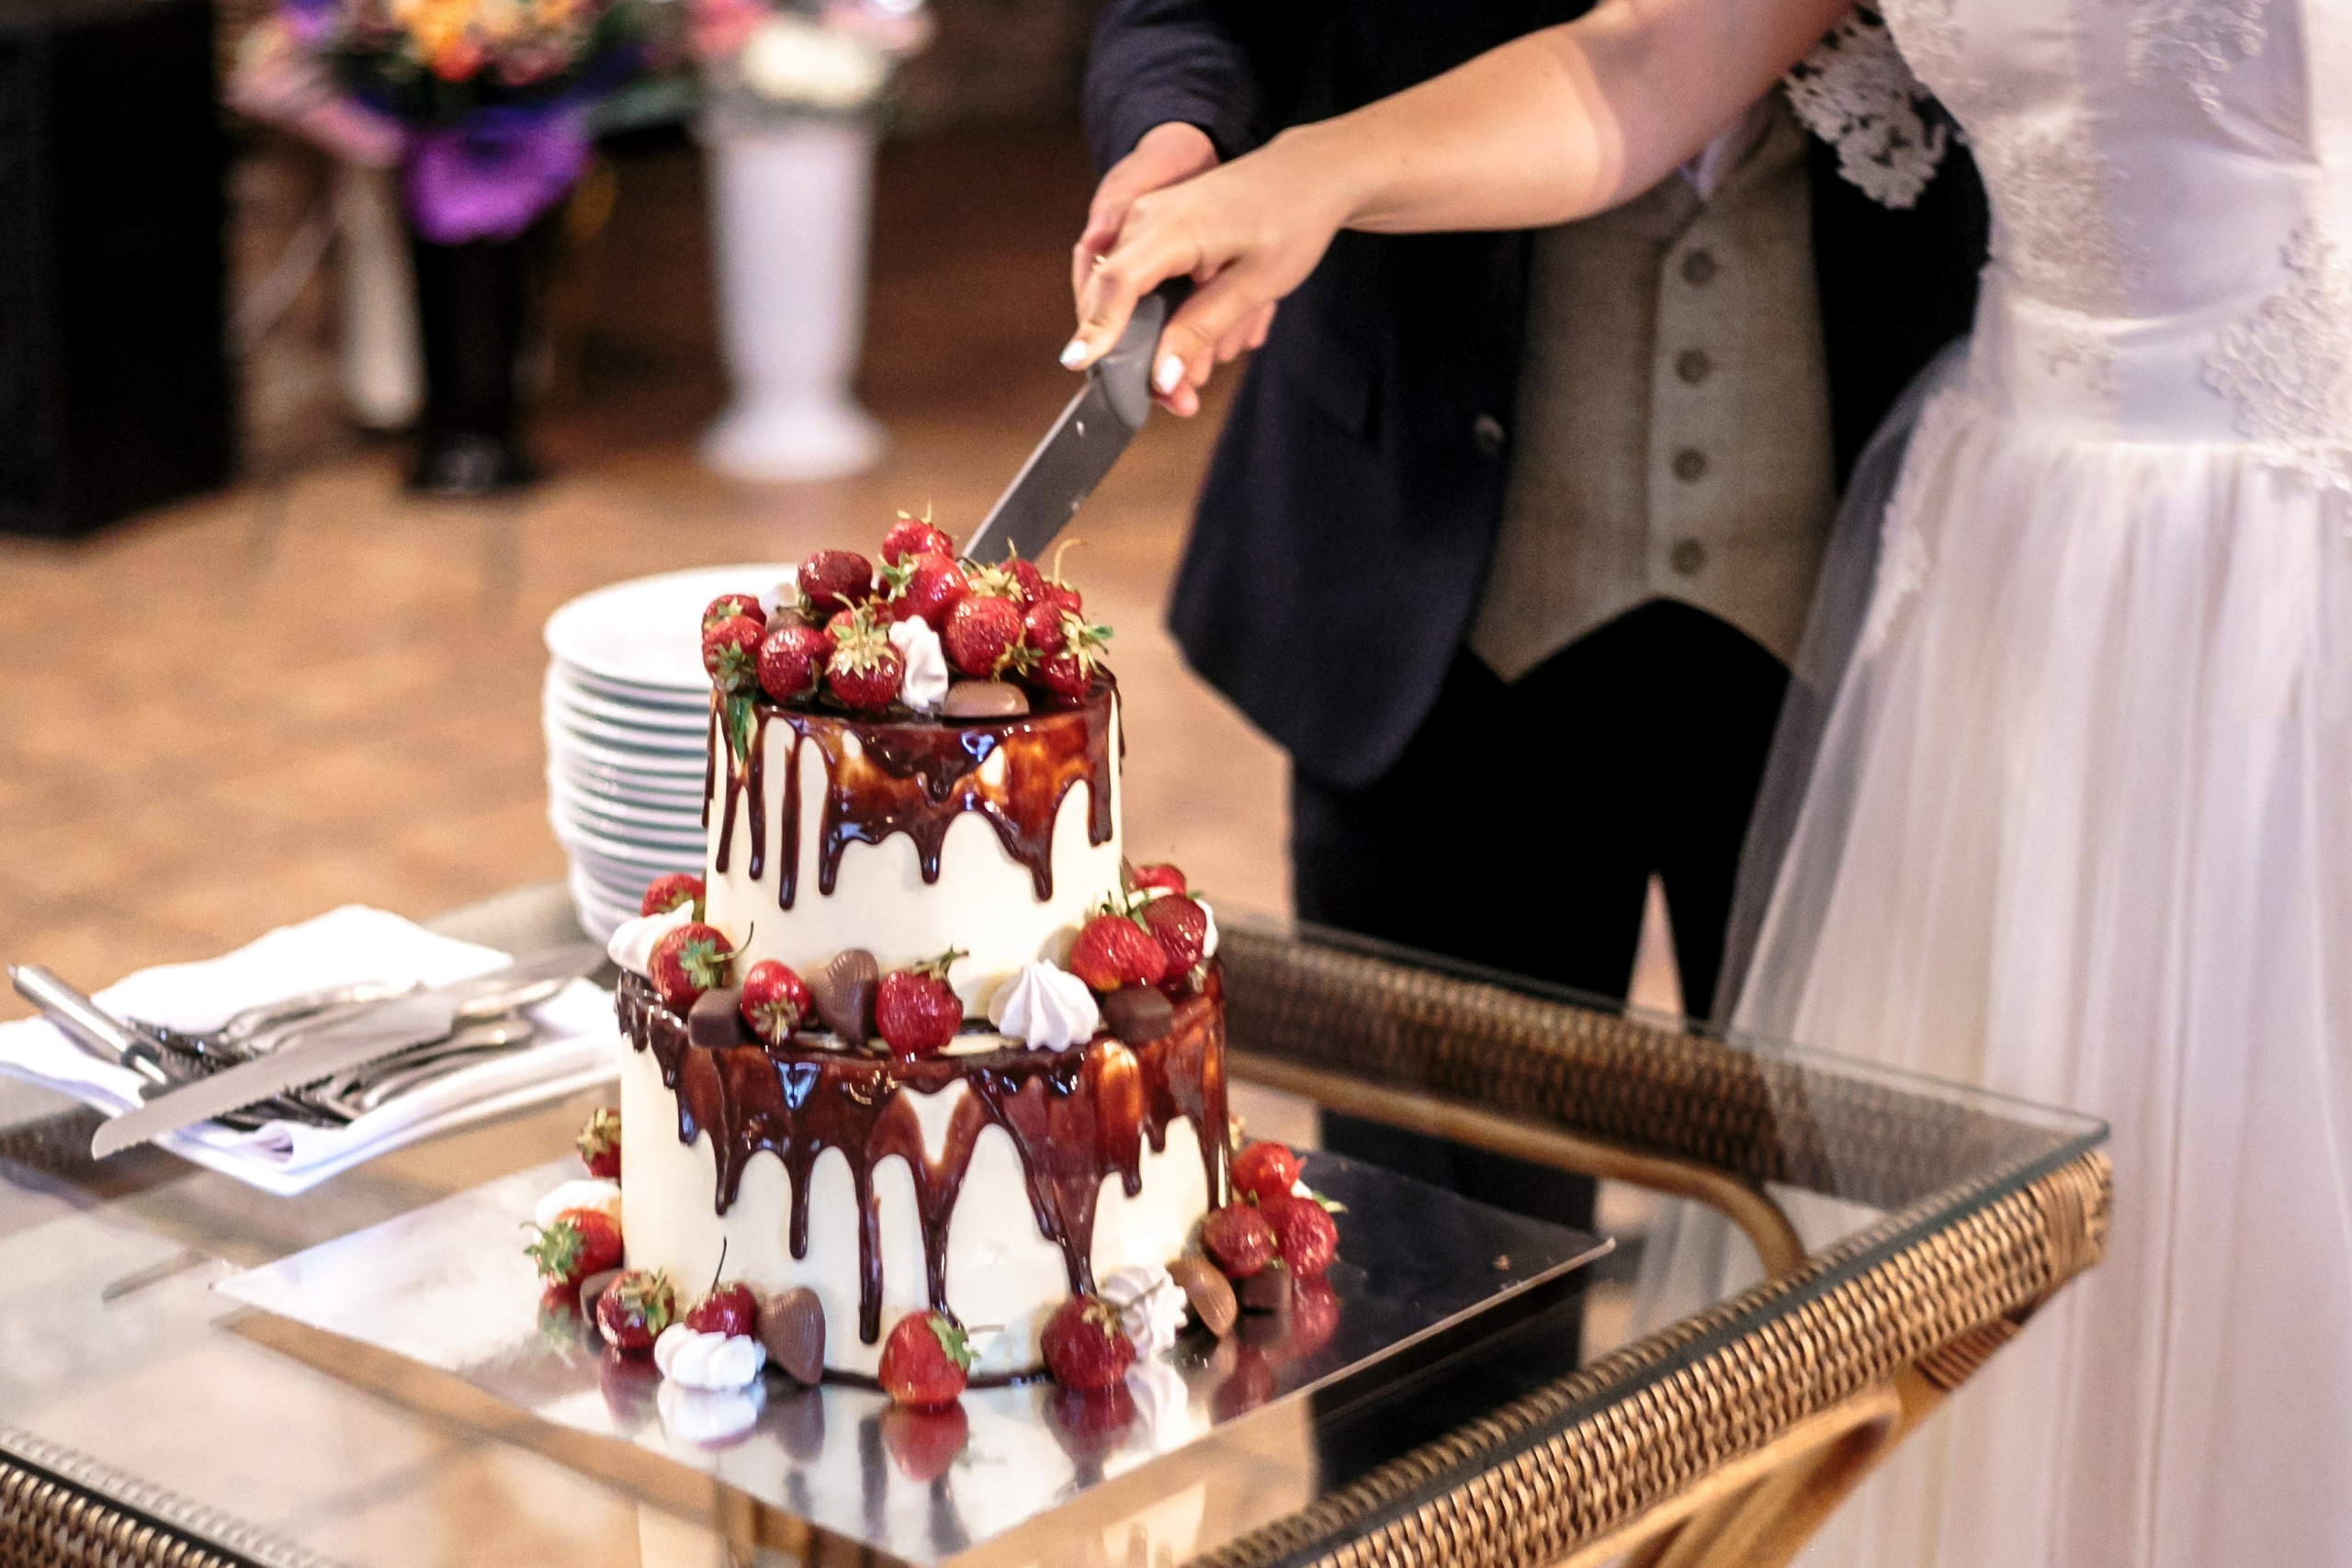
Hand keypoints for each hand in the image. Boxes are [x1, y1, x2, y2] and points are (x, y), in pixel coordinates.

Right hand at [1067, 124, 1281, 415]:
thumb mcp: (1254, 285)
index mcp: (1171, 226)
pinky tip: (1203, 341)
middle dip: (1135, 355)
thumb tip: (1161, 378)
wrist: (1311, 173)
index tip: (1077, 365)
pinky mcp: (1158, 227)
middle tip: (1178, 402)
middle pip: (1113, 295)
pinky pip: (1145, 279)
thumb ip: (1200, 330)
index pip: (1117, 283)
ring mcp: (1148, 217)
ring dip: (1156, 340)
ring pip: (1129, 292)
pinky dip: (1166, 315)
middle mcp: (1147, 216)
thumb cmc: (1293, 220)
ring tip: (1199, 382)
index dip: (1096, 329)